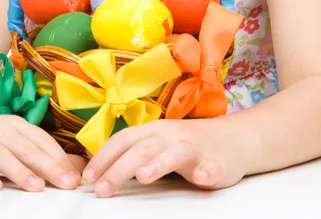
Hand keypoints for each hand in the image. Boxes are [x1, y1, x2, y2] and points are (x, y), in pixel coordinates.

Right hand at [0, 114, 83, 191]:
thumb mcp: (13, 140)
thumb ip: (40, 153)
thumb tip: (76, 168)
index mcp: (15, 125)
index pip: (41, 141)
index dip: (59, 158)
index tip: (75, 177)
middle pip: (26, 148)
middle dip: (48, 167)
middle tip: (66, 184)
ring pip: (1, 156)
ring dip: (20, 171)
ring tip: (37, 186)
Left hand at [82, 117, 252, 197]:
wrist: (233, 139)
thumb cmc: (187, 144)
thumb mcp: (158, 142)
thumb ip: (134, 151)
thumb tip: (99, 169)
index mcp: (153, 131)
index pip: (123, 140)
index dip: (104, 157)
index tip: (87, 178)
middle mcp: (170, 135)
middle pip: (141, 149)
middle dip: (119, 169)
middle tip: (102, 190)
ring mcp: (194, 147)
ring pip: (173, 153)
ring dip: (159, 163)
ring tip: (144, 176)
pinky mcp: (216, 162)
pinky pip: (211, 166)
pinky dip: (206, 171)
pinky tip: (201, 178)